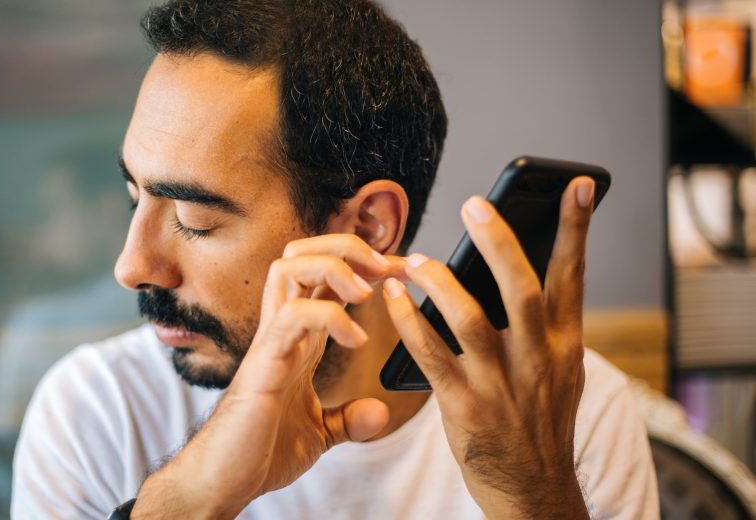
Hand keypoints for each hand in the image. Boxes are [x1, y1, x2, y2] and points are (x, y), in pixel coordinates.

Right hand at [133, 234, 397, 518]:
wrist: (225, 481)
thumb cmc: (260, 451)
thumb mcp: (319, 433)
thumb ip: (347, 418)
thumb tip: (378, 412)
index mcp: (298, 338)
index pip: (324, 276)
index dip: (364, 265)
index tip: (401, 272)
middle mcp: (282, 329)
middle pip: (301, 252)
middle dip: (346, 246)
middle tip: (385, 268)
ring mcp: (270, 341)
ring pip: (289, 267)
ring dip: (335, 267)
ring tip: (366, 294)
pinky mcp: (264, 362)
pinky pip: (294, 315)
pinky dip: (331, 316)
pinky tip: (355, 340)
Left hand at [382, 178, 595, 518]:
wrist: (534, 491)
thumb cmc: (541, 424)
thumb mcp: (561, 374)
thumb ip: (546, 327)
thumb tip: (524, 274)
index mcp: (564, 347)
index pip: (573, 278)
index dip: (576, 230)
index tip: (579, 185)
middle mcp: (537, 361)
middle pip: (522, 289)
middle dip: (500, 243)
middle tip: (476, 204)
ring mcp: (501, 384)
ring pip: (471, 318)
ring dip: (441, 281)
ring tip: (415, 259)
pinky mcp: (465, 406)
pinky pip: (430, 355)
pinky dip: (410, 322)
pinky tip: (395, 298)